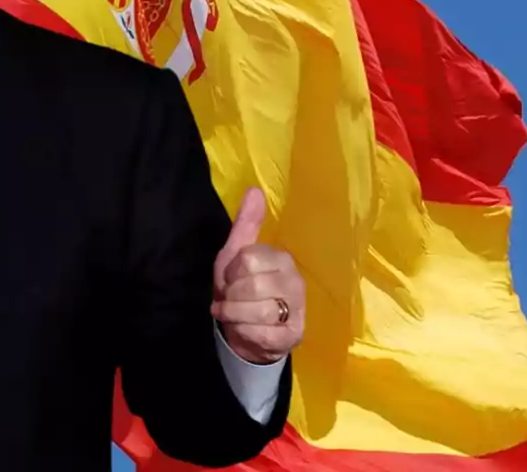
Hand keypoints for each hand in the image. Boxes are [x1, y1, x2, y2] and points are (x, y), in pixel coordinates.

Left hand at [210, 187, 304, 364]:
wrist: (247, 334)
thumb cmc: (240, 290)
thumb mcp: (235, 255)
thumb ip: (246, 223)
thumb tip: (254, 189)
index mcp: (282, 259)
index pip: (249, 259)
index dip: (232, 272)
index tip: (230, 279)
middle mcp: (295, 282)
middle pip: (253, 285)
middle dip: (231, 296)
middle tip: (229, 299)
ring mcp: (298, 311)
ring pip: (258, 310)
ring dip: (234, 314)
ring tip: (231, 314)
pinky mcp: (294, 336)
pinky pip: (262, 333)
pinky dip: (244, 332)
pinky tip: (242, 329)